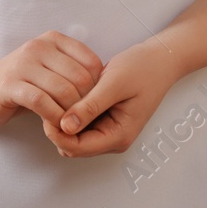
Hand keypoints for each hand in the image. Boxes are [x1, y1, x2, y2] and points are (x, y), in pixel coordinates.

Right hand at [0, 30, 103, 132]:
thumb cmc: (17, 82)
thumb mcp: (46, 69)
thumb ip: (71, 72)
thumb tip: (103, 90)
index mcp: (52, 40)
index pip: (92, 63)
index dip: (98, 89)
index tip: (91, 106)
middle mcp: (38, 47)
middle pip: (81, 78)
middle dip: (86, 104)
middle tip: (81, 120)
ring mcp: (24, 64)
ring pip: (64, 90)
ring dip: (71, 114)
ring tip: (68, 125)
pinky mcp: (11, 85)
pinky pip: (42, 102)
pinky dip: (53, 117)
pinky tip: (53, 125)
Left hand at [44, 40, 182, 157]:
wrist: (159, 60)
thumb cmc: (142, 69)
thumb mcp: (114, 84)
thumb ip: (90, 107)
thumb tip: (65, 126)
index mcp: (118, 135)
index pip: (77, 148)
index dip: (57, 132)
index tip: (47, 107)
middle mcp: (113, 138)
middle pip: (73, 145)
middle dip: (58, 127)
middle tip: (51, 99)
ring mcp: (109, 130)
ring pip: (74, 136)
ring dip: (64, 119)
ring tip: (61, 94)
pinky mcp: (104, 119)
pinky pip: (80, 123)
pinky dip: (72, 112)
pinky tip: (70, 94)